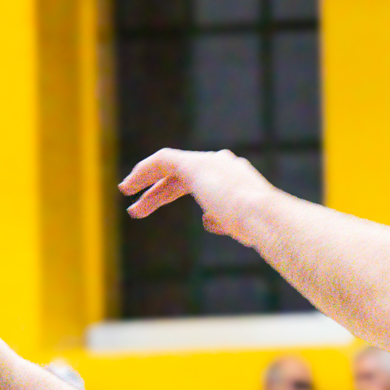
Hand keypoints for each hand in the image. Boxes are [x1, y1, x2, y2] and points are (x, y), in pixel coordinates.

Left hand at [120, 148, 275, 241]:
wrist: (264, 217)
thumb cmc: (258, 229)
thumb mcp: (239, 227)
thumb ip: (223, 220)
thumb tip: (208, 219)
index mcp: (234, 177)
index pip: (198, 182)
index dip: (172, 194)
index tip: (156, 209)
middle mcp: (222, 164)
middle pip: (180, 177)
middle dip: (156, 193)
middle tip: (136, 210)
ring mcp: (210, 162)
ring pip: (169, 168)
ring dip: (145, 183)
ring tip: (126, 195)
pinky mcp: (195, 164)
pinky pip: (163, 160)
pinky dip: (144, 170)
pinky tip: (129, 184)